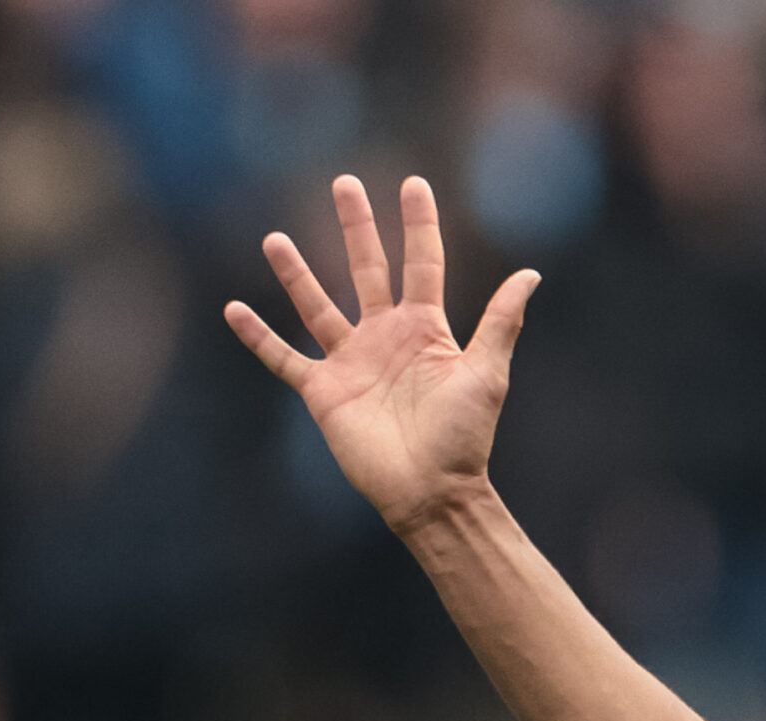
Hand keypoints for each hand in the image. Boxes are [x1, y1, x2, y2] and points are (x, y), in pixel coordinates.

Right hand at [225, 174, 538, 533]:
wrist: (432, 491)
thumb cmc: (464, 438)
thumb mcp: (486, 374)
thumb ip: (501, 323)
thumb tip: (531, 275)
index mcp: (426, 330)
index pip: (422, 265)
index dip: (419, 226)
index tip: (414, 184)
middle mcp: (385, 337)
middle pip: (368, 270)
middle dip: (357, 228)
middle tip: (344, 183)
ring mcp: (351, 362)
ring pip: (317, 305)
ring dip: (297, 274)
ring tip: (274, 237)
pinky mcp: (323, 391)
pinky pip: (284, 357)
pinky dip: (259, 337)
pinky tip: (234, 310)